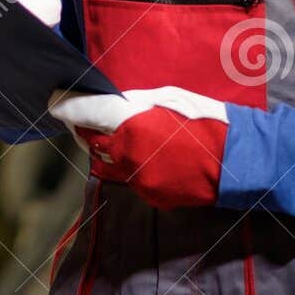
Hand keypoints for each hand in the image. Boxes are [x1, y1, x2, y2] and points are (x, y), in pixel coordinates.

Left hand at [47, 85, 229, 208]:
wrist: (240, 162)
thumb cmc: (207, 121)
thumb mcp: (170, 98)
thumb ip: (135, 102)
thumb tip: (114, 103)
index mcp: (130, 127)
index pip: (84, 115)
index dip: (66, 106)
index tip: (55, 100)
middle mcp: (127, 157)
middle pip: (90, 142)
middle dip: (87, 129)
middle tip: (87, 116)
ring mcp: (138, 180)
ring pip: (108, 163)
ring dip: (109, 149)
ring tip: (125, 134)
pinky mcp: (151, 196)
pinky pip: (130, 178)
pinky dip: (132, 166)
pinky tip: (150, 155)